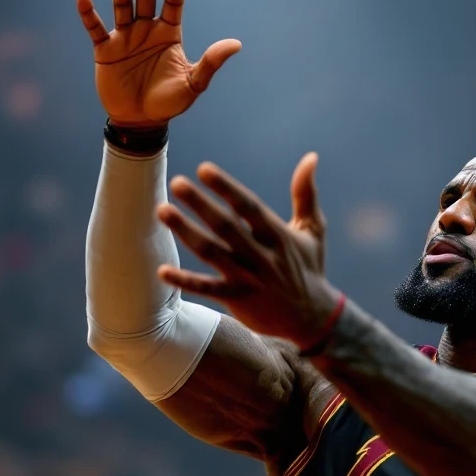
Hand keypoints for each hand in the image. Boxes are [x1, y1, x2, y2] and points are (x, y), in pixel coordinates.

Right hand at [76, 0, 240, 127]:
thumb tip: (236, 44)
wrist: (142, 121)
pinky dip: (89, 14)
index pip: (173, 4)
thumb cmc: (169, 103)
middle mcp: (147, 30)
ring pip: (122, 5)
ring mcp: (125, 38)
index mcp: (169, 34)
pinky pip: (95, 28)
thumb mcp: (193, 84)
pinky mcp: (105, 50)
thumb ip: (211, 62)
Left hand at [155, 154, 342, 347]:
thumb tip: (311, 157)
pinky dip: (186, 281)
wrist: (313, 317)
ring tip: (163, 211)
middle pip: (227, 227)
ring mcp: (248, 278)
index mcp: (278, 235)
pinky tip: (163, 270)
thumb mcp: (313, 230)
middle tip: (177, 183)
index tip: (204, 170)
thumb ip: (306, 194)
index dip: (227, 188)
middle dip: (201, 204)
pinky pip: (208, 289)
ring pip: (212, 252)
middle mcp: (262, 255)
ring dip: (186, 232)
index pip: (249, 207)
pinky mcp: (238, 299)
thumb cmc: (309, 268)